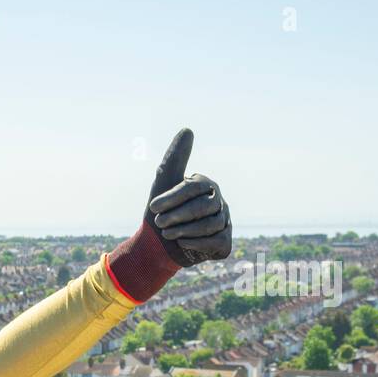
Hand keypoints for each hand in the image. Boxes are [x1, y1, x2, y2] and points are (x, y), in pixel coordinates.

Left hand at [144, 128, 231, 265]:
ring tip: (167, 234)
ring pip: (210, 225)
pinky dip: (196, 243)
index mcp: (205, 185)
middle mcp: (218, 202)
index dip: (171, 198)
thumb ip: (174, 159)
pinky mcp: (224, 242)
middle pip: (202, 207)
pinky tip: (182, 243)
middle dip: (177, 216)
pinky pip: (216, 241)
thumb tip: (188, 129)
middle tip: (159, 223)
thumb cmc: (160, 213)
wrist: (158, 247)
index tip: (152, 207)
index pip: (192, 188)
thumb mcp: (163, 185)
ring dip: (184, 231)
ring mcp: (223, 222)